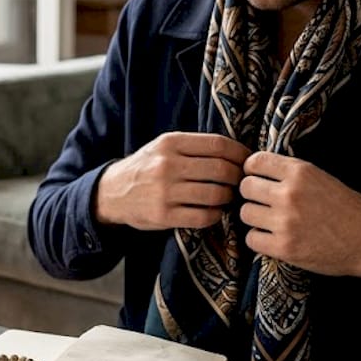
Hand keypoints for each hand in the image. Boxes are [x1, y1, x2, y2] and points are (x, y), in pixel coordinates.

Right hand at [95, 132, 250, 230]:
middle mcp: (168, 165)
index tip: (248, 161)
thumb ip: (194, 147)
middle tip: (241, 182)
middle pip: (221, 170)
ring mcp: (165, 192)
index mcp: (171, 143)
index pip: (219, 145)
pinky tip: (214, 211)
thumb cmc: (146, 168)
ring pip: (216, 194)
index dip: (240, 154)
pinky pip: (204, 216)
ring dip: (228, 197)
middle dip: (238, 177)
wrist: (112, 193)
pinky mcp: (164, 215)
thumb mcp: (163, 147)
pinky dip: (216, 215)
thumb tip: (237, 153)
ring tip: (227, 197)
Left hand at [238, 152, 360, 278]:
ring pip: (245, 213)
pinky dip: (259, 240)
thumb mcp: (321, 178)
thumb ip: (291, 173)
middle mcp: (289, 194)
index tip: (258, 179)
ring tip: (270, 222)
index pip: (255, 161)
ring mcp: (285, 221)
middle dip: (252, 195)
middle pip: (245, 187)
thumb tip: (258, 170)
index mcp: (300, 172)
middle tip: (264, 203)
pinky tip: (273, 238)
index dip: (252, 171)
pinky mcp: (283, 247)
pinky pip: (251, 239)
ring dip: (255, 218)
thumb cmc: (346, 209)